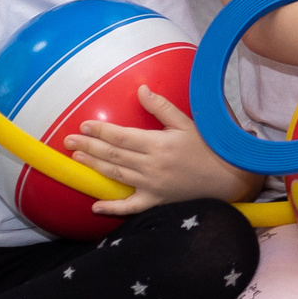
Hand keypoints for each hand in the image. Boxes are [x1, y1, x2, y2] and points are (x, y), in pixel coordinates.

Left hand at [68, 89, 258, 215]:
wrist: (228, 177)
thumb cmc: (209, 147)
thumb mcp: (188, 123)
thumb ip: (162, 107)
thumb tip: (141, 89)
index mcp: (158, 144)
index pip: (121, 137)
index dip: (101, 131)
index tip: (84, 125)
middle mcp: (151, 166)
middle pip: (113, 155)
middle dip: (89, 146)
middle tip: (68, 141)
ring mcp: (152, 186)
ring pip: (116, 175)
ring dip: (94, 167)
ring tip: (77, 158)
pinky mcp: (156, 201)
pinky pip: (130, 207)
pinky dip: (112, 208)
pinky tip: (95, 206)